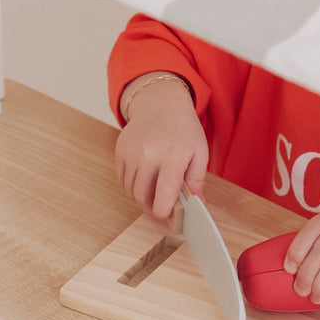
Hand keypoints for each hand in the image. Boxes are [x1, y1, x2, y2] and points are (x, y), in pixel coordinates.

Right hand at [115, 74, 206, 219]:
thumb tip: (198, 204)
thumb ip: (197, 180)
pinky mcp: (120, 151)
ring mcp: (131, 153)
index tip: (166, 216)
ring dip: (141, 197)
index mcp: (172, 156)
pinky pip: (122, 179)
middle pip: (142, 196)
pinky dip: (132, 184)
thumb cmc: (183, 130)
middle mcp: (148, 154)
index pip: (164, 194)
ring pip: (131, 190)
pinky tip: (144, 178)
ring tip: (154, 190)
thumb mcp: (199, 152)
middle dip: (151, 207)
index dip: (163, 211)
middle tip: (161, 207)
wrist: (160, 104)